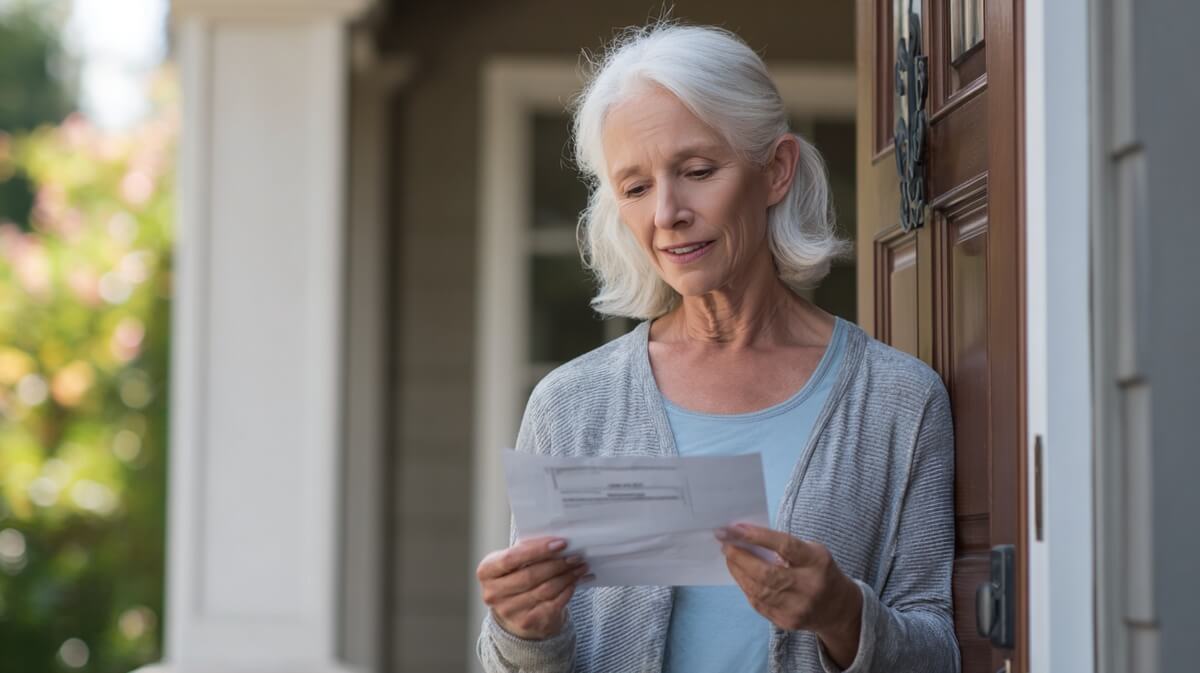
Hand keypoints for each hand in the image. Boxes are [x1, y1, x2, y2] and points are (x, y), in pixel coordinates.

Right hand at [476, 537, 590, 639]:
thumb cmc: (516, 576)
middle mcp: (493, 593)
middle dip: (557, 564)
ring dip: (566, 577)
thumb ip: (528, 549)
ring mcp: (508, 611)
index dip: (537, 550)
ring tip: (579, 567)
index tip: (561, 543)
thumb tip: (557, 542)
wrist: (515, 610)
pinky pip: (552, 604)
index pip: (511, 558)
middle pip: (530, 576)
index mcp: (486, 571)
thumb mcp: (514, 561)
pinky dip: (566, 591)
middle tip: (576, 555)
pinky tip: (574, 582)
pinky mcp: (526, 623)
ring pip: (544, 590)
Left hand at [719, 524, 861, 667]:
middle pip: (767, 573)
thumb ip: (783, 545)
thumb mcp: (812, 551)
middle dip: (740, 557)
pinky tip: (740, 574)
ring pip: (758, 590)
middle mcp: (809, 587)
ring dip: (738, 571)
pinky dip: (745, 586)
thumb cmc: (819, 571)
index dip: (758, 536)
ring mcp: (797, 608)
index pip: (785, 546)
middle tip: (725, 544)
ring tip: (729, 557)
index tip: (735, 529)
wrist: (838, 608)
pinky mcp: (786, 621)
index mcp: (817, 562)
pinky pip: (758, 603)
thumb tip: (745, 538)